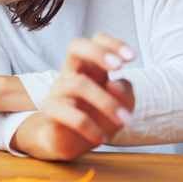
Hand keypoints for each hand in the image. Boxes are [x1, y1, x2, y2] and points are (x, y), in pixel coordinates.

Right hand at [13, 33, 135, 160]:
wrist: (72, 142)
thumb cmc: (99, 116)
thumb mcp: (122, 104)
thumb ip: (125, 91)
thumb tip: (115, 85)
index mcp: (91, 66)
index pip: (96, 41)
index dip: (112, 44)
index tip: (131, 57)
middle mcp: (72, 72)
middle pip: (75, 47)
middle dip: (97, 52)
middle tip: (118, 67)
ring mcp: (59, 89)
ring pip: (78, 84)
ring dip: (107, 102)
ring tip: (124, 119)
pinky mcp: (51, 110)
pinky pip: (70, 115)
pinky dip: (91, 128)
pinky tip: (102, 138)